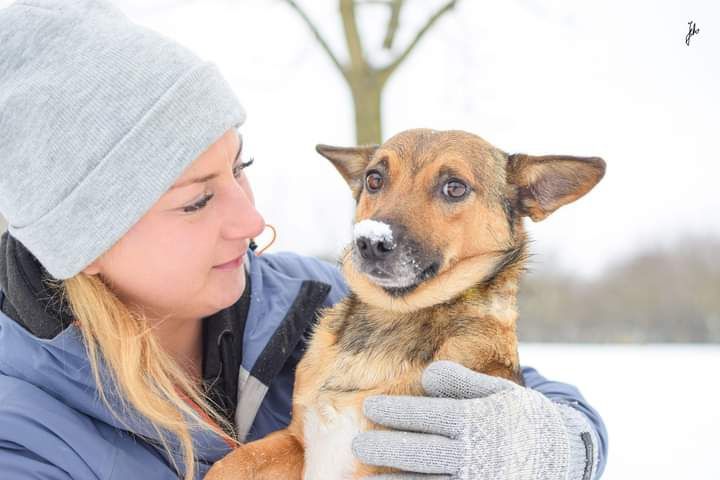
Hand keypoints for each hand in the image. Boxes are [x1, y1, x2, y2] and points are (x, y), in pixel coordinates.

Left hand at [352, 361, 597, 479]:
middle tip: (357, 446)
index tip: (370, 408)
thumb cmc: (523, 418)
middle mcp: (477, 454)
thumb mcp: (500, 391)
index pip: (430, 416)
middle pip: (423, 452)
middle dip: (387, 448)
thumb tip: (427, 375)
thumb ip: (463, 382)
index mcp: (480, 421)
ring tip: (365, 479)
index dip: (397, 412)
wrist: (563, 455)